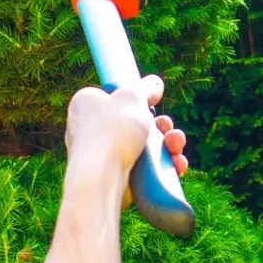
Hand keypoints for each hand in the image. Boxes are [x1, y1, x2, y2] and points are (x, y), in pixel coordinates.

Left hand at [63, 74, 189, 194]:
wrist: (101, 177)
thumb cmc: (112, 131)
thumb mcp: (133, 97)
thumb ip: (145, 89)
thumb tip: (155, 83)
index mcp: (86, 105)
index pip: (113, 98)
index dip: (136, 101)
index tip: (153, 103)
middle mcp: (89, 130)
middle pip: (133, 125)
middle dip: (159, 127)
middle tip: (168, 129)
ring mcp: (101, 157)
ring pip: (141, 149)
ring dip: (166, 147)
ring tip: (176, 148)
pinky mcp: (113, 179)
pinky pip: (141, 171)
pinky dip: (160, 169)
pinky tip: (176, 165)